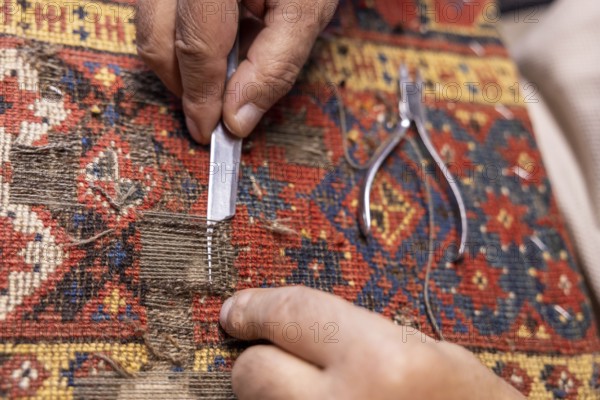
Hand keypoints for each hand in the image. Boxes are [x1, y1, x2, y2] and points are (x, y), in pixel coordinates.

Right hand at [136, 0, 336, 143]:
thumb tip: (237, 119)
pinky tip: (216, 37)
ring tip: (220, 68)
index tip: (207, 131)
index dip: (200, 96)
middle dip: (182, 82)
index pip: (196, 43)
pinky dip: (180, 34)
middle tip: (211, 109)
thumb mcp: (307, 8)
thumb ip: (275, 65)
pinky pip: (157, 8)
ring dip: (179, 59)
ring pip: (148, 22)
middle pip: (156, 34)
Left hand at [219, 286, 524, 399]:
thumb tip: (280, 326)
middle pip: (253, 372)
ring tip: (315, 393)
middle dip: (259, 358)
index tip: (238, 310)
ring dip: (274, 396)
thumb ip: (347, 332)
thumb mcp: (420, 350)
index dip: (257, 307)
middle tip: (279, 355)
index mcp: (378, 361)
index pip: (291, 315)